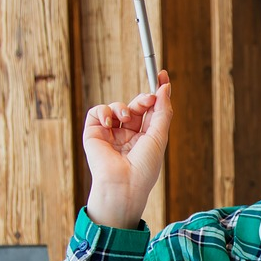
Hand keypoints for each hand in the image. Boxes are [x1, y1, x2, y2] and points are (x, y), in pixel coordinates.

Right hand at [83, 70, 172, 227]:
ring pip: (117, 107)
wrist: (123, 184)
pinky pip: (98, 111)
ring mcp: (111, 134)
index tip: (162, 75)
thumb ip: (163, 111)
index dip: (157, 93)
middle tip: (148, 98)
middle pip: (136, 106)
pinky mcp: (94, 133)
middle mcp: (129, 135)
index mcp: (146, 138)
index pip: (151, 110)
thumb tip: (165, 87)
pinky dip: (104, 111)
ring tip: (126, 117)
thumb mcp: (159, 136)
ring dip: (124, 107)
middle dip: (142, 99)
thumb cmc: (144, 167)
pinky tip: (111, 121)